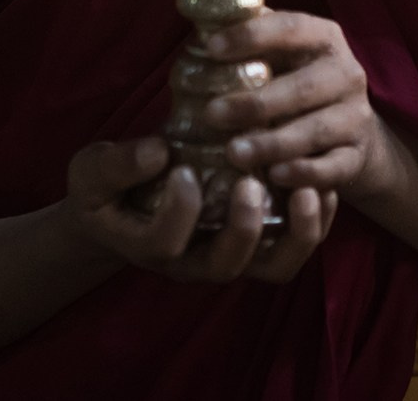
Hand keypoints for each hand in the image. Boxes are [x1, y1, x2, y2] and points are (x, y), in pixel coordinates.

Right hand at [61, 136, 336, 284]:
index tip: (180, 167)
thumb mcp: (93, 170)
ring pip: (273, 266)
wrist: (126, 204)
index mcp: (148, 245)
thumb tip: (156, 151)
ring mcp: (230, 254)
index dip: (177, 211)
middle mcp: (193, 260)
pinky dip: (317, 221)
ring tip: (308, 190)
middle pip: (226, 265)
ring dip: (297, 232)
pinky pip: (296, 246)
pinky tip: (323, 183)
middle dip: (243, 227)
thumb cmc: (108, 187)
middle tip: (251, 182)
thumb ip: (115, 165)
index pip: (164, 244)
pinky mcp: (260, 241)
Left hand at [201, 11, 397, 204]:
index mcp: (324, 38)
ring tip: (233, 152)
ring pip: (316, 130)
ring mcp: (355, 116)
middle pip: (304, 87)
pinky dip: (304, 172)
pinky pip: (332, 167)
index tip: (212, 49)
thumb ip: (252, 39)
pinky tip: (274, 175)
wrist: (348, 128)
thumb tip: (203, 23)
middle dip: (255, 103)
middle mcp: (346, 73)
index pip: (291, 28)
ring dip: (273, 143)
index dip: (252, 36)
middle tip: (211, 114)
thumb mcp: (282, 55)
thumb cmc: (296, 82)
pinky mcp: (356, 155)